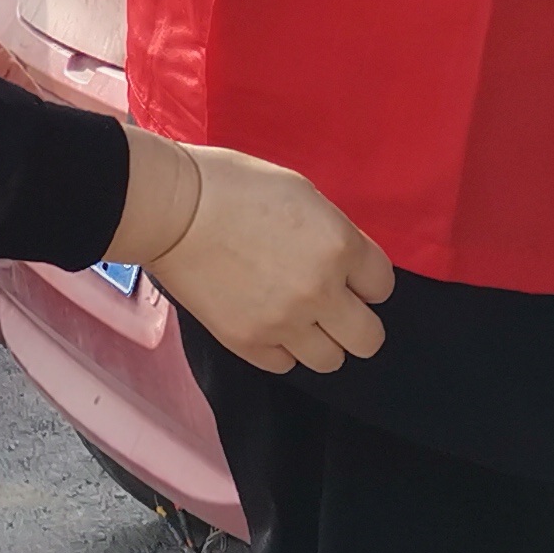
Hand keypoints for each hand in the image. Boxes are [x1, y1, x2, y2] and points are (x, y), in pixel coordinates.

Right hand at [114, 129, 394, 374]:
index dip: (365, 279)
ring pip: (330, 360)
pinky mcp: (247, 343)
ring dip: (320, 340)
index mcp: (338, 246)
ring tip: (298, 317)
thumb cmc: (232, 186)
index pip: (382, 286)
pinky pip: (286, 365)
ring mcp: (283, 323)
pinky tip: (268, 322)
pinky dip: (282, 348)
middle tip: (333, 305)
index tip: (348, 273)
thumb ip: (334, 234)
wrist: (171, 210)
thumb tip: (347, 264)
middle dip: (355, 321)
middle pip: (368, 338)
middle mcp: (320, 291)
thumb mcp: (301, 193)